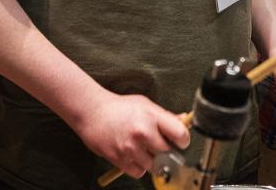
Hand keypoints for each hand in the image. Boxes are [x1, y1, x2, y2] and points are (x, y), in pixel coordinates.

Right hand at [72, 90, 189, 178]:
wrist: (92, 112)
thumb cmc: (120, 107)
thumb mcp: (145, 104)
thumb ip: (164, 116)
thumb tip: (183, 121)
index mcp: (152, 116)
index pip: (180, 134)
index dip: (183, 140)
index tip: (180, 142)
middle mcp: (143, 132)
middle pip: (168, 153)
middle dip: (168, 152)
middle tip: (162, 146)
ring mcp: (131, 147)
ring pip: (154, 165)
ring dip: (153, 160)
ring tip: (145, 149)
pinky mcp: (120, 159)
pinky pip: (139, 172)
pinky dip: (139, 167)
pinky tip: (135, 156)